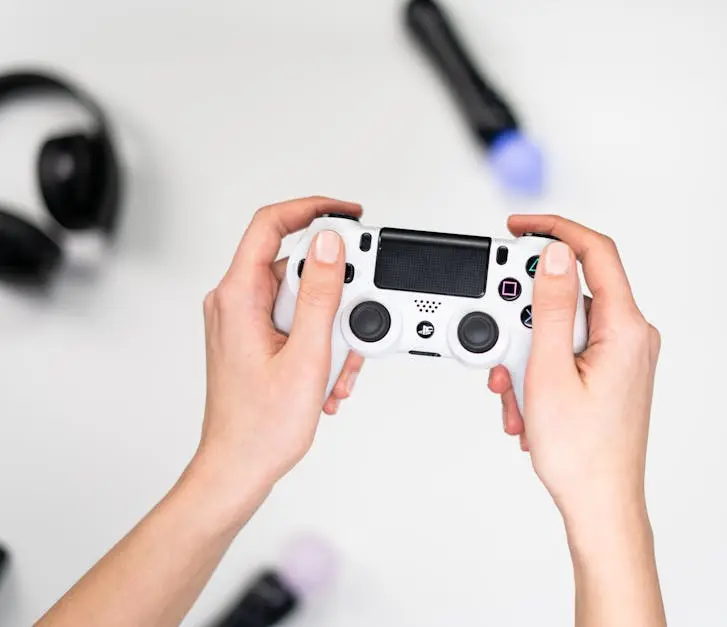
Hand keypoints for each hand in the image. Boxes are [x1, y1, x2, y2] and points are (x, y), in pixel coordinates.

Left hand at [195, 196, 365, 501]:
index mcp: (238, 297)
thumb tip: (330, 245)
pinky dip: (320, 343)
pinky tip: (325, 376)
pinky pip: (296, 322)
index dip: (312, 210)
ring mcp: (243, 321)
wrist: (239, 468)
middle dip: (336, 295)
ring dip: (331, 329)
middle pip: (297, 267)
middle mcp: (235, 302)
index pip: (271, 225)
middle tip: (354, 321)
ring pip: (302, 299)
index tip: (347, 214)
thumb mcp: (306, 356)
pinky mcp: (254, 338)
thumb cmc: (261, 427)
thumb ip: (321, 295)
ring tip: (336, 367)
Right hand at [488, 215, 660, 529]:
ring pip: (561, 327)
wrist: (601, 504)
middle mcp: (631, 336)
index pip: (594, 252)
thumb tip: (555, 255)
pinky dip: (540, 368)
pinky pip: (568, 351)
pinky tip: (528, 402)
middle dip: (524, 318)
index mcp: (625, 329)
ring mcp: (622, 355)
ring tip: (517, 392)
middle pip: (568, 294)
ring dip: (527, 352)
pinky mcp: (611, 372)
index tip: (519, 227)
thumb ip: (550, 307)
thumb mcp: (550, 373)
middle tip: (502, 345)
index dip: (554, 229)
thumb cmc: (582, 454)